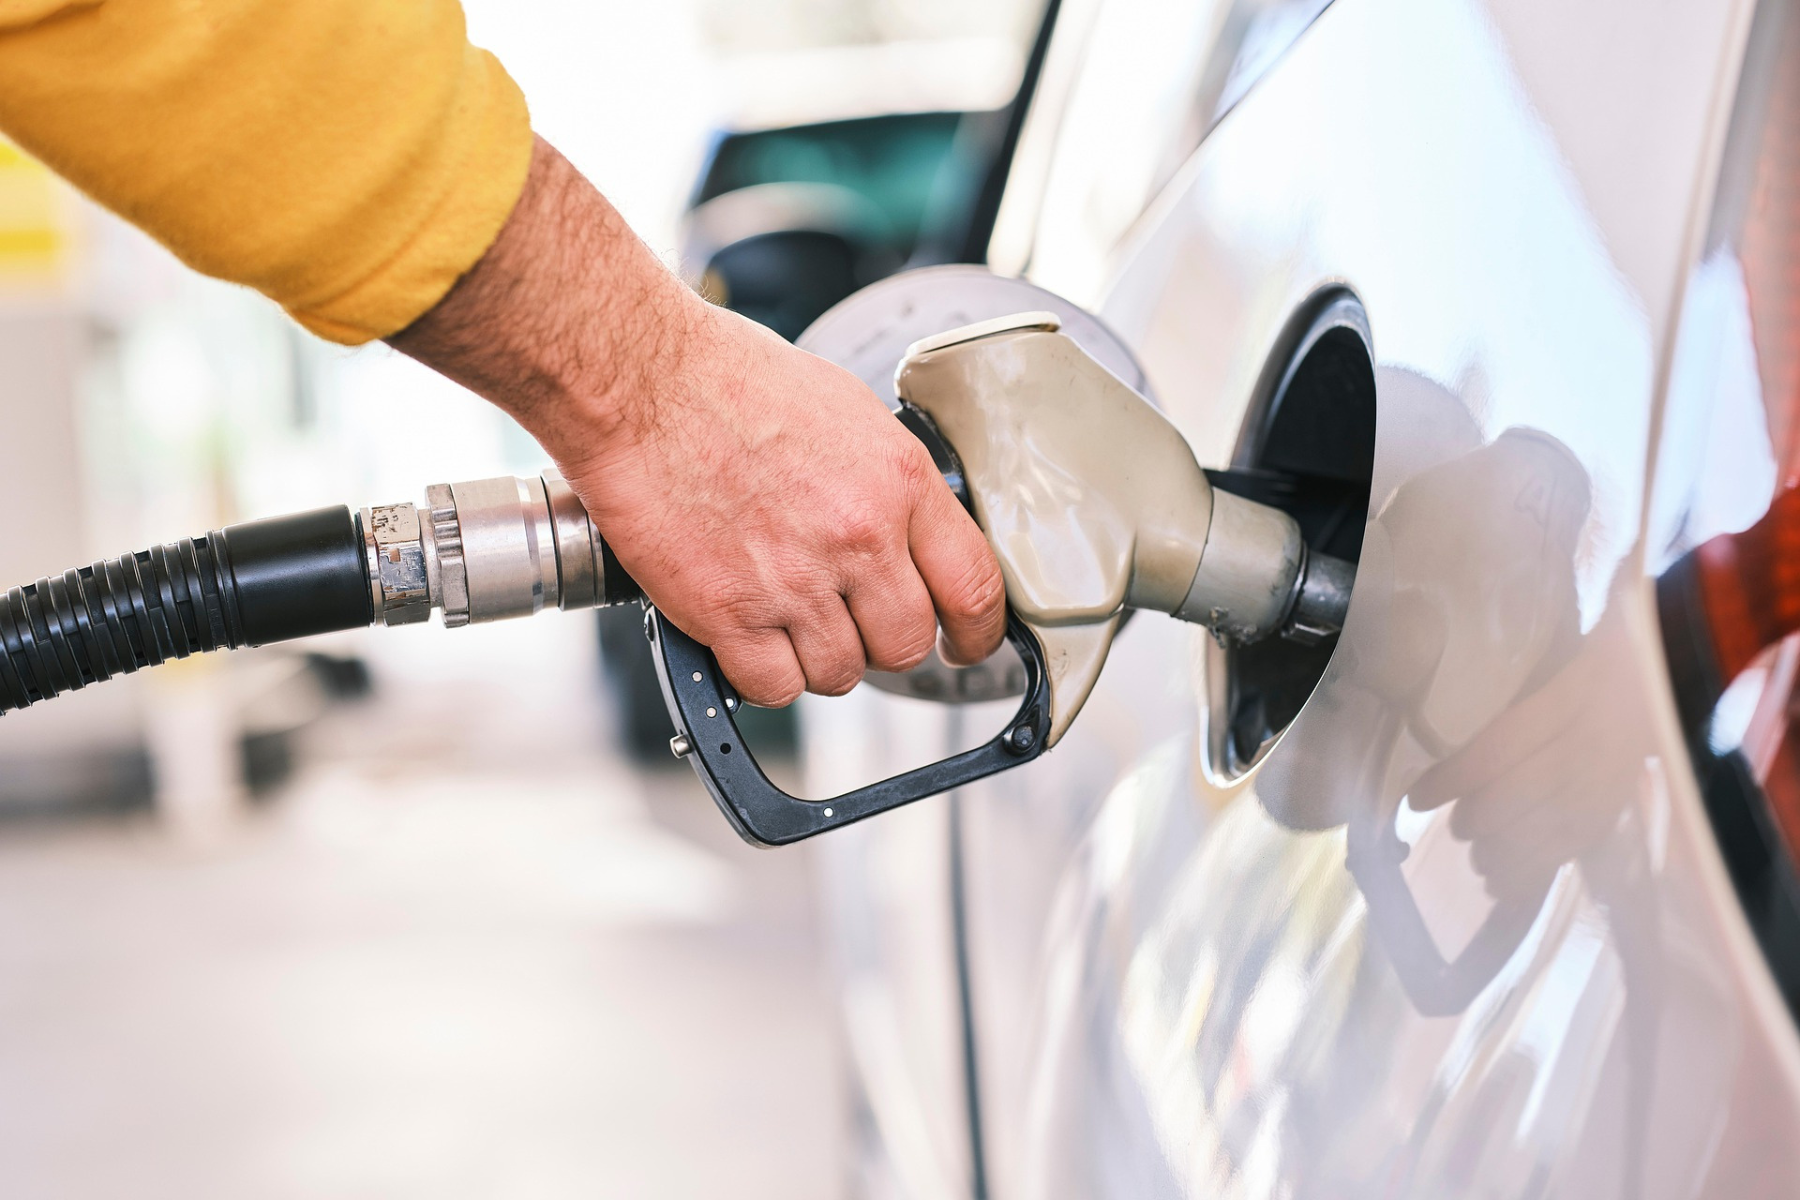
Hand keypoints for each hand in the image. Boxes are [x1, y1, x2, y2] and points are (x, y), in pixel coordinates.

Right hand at [388, 137, 1005, 704]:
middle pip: (906, 646)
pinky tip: (744, 634)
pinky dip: (759, 674)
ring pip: (839, 674)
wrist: (640, 380)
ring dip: (815, 658)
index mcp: (899, 481)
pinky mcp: (730, 614)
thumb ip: (887, 483)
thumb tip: (908, 534)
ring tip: (782, 615)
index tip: (964, 646)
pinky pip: (773, 688)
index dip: (977, 634)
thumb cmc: (728, 379)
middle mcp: (860, 537)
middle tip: (848, 622)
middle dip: (880, 643)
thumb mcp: (846, 412)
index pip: (975, 588)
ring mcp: (795, 581)